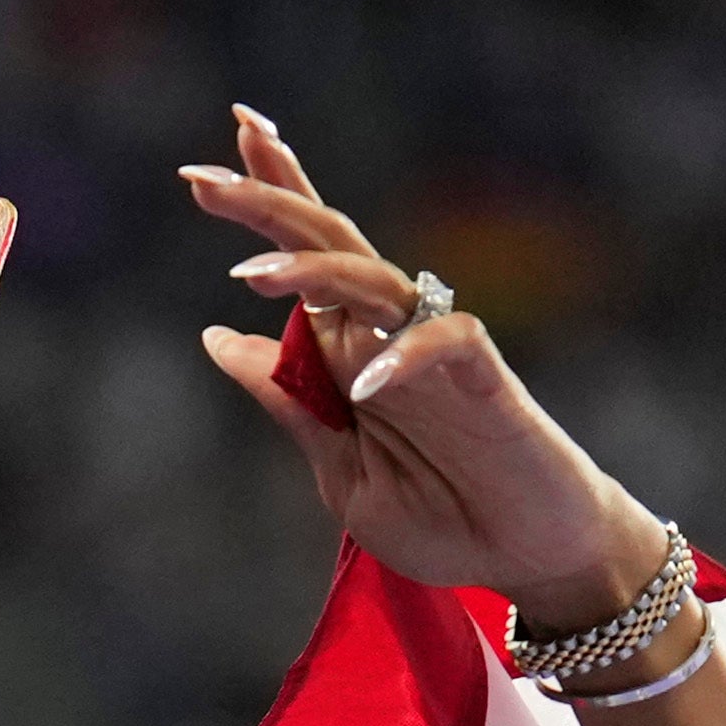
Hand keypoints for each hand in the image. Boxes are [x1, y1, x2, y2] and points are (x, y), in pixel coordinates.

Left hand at [187, 108, 666, 631]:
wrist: (526, 559)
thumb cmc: (442, 516)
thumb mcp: (337, 467)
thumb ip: (290, 400)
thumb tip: (218, 338)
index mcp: (349, 347)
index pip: (304, 255)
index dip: (268, 199)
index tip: (202, 166)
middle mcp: (387, 333)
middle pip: (328, 243)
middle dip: (267, 203)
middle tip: (198, 179)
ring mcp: (436, 350)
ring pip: (374, 281)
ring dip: (312, 271)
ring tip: (249, 276)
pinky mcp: (486, 379)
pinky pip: (447, 343)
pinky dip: (404, 359)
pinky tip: (364, 389)